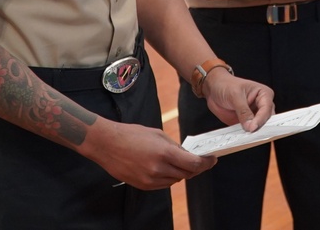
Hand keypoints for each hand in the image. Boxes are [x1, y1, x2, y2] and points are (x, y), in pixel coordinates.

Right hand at [83, 120, 216, 189]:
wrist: (107, 144)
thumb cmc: (131, 134)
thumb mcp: (157, 134)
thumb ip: (174, 146)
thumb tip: (186, 154)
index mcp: (164, 153)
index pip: (193, 164)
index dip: (206, 163)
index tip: (212, 159)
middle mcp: (158, 169)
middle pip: (186, 174)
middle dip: (196, 168)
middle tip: (202, 161)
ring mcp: (150, 180)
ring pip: (175, 180)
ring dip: (182, 172)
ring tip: (181, 162)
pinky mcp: (143, 185)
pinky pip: (163, 184)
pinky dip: (169, 177)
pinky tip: (167, 168)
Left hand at [202, 68, 274, 132]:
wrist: (214, 89)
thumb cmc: (226, 85)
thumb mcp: (235, 95)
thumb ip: (243, 111)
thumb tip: (250, 126)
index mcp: (264, 94)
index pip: (266, 109)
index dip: (260, 119)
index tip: (253, 128)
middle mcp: (262, 105)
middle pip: (266, 120)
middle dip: (260, 127)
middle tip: (251, 133)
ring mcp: (254, 115)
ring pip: (259, 127)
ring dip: (253, 133)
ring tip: (246, 137)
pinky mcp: (247, 122)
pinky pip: (248, 131)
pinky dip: (245, 135)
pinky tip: (241, 138)